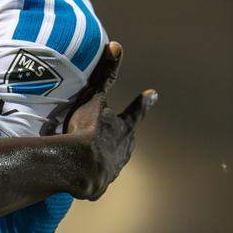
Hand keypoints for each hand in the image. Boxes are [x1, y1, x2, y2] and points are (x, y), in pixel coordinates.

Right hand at [64, 41, 157, 199]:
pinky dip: (90, 179)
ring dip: (106, 159)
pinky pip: (94, 182)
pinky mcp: (97, 188)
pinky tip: (83, 179)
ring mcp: (111, 171)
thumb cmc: (87, 130)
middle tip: (121, 136)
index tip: (154, 93)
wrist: (79, 166)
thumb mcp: (94, 98)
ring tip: (96, 158)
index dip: (143, 103)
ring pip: (112, 163)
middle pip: (127, 141)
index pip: (136, 112)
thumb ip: (104, 74)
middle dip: (124, 138)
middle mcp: (123, 150)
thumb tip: (117, 45)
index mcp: (123, 129)